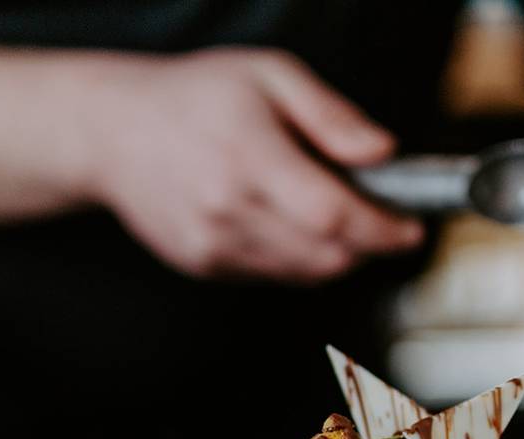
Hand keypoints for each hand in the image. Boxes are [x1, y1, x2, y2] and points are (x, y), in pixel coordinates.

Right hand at [81, 48, 422, 281]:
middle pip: (326, 256)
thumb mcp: (270, 75)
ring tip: (331, 213)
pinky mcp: (204, 266)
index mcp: (249, 157)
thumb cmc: (194, 97)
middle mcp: (228, 211)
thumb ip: (331, 116)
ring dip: (335, 255)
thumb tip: (382, 152)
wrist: (114, 133)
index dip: (383, 230)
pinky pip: (273, 277)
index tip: (410, 228)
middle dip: (367, 245)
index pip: (333, 216)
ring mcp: (213, 246)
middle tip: (378, 217)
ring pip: (304, 274)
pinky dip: (298, 260)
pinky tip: (288, 223)